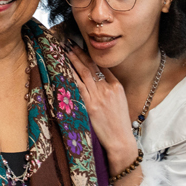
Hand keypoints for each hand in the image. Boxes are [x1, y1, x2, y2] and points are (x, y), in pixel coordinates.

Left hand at [66, 46, 135, 171]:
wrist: (121, 140)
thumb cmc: (119, 124)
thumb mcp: (121, 102)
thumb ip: (111, 89)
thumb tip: (99, 79)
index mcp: (116, 86)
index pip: (102, 66)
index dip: (91, 56)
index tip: (82, 48)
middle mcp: (108, 88)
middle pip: (92, 66)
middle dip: (80, 54)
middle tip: (70, 44)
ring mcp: (99, 96)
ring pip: (84, 73)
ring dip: (74, 61)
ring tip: (66, 51)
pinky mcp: (90, 106)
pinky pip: (79, 87)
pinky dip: (71, 76)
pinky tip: (65, 69)